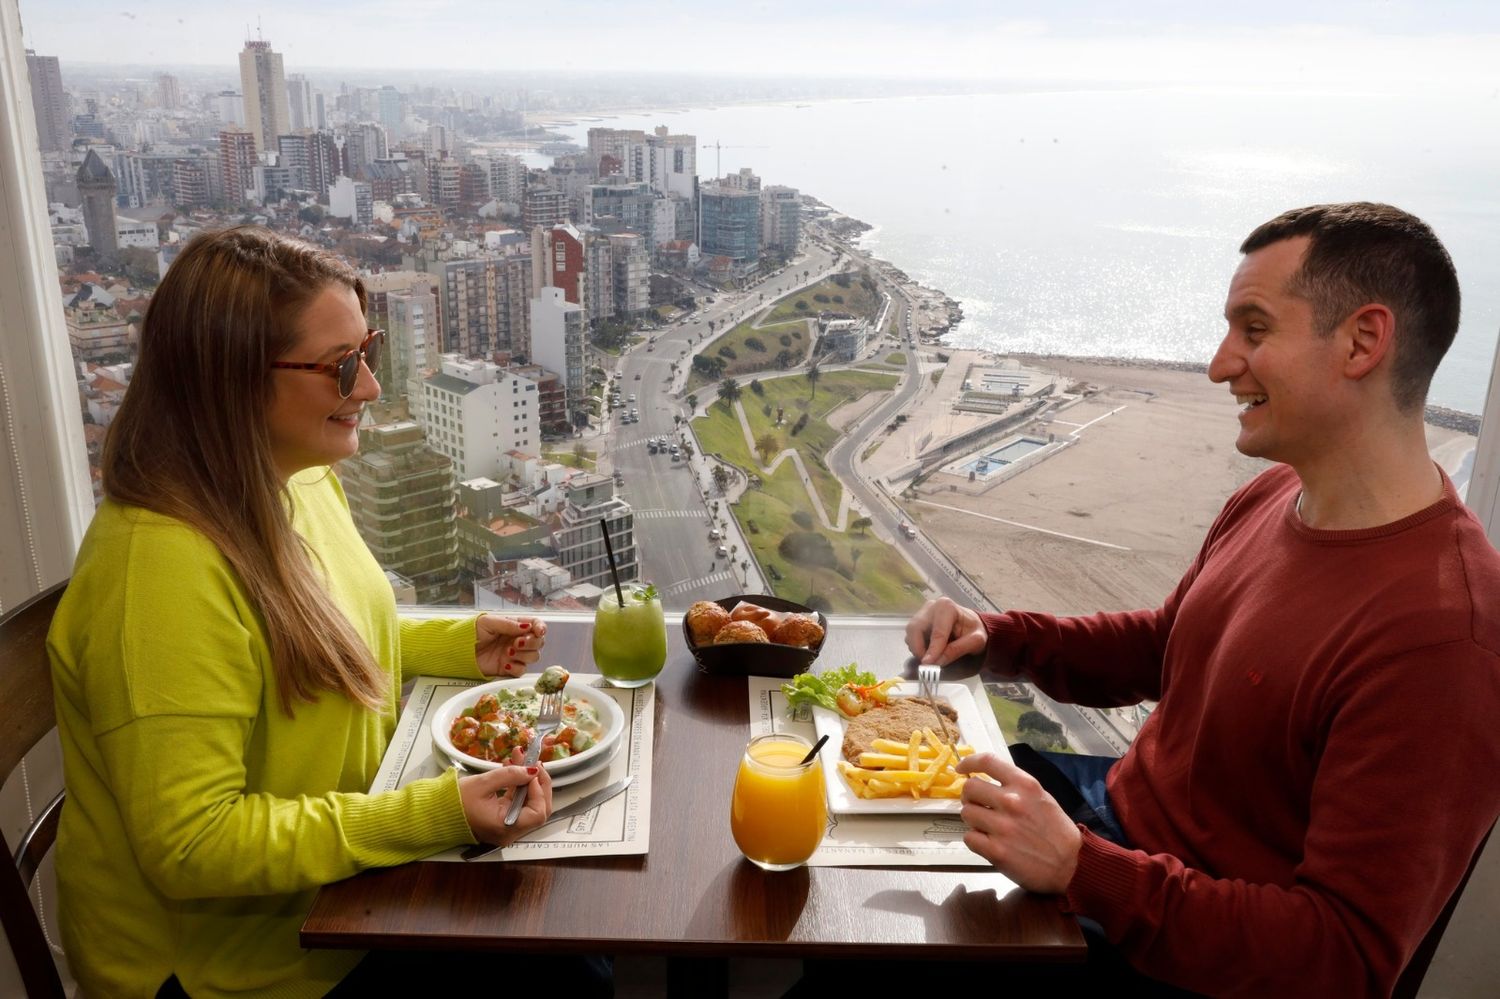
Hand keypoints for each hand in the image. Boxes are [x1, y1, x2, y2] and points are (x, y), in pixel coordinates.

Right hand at [459, 764, 553, 847]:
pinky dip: (518, 785)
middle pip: (538, 808)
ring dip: (527, 780)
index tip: (532, 770)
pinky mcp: (502, 819)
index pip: (538, 812)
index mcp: (506, 828)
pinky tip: (513, 767)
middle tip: (534, 762)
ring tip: (520, 757)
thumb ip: (510, 775)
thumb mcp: (483, 784)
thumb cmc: (455, 802)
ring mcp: (507, 827)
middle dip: (538, 783)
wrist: (436, 812)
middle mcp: (510, 832)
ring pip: (528, 803)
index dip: (539, 790)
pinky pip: (517, 802)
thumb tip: (532, 770)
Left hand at [475, 615, 546, 676]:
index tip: (538, 631)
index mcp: (515, 626)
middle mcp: (518, 640)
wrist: (459, 650)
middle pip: (538, 642)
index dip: (541, 628)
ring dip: (524, 655)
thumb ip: (508, 624)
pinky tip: (505, 663)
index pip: (536, 625)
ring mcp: (514, 655)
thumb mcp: (489, 622)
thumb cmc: (472, 632)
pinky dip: (516, 667)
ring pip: (533, 657)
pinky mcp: (508, 668)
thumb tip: (526, 627)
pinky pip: (521, 670)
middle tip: (517, 643)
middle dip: (531, 643)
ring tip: (508, 652)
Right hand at [905, 597, 986, 665]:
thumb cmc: (974, 630)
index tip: (928, 664)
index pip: (937, 632)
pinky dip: (916, 646)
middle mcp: (931, 606)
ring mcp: (922, 612)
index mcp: (947, 607)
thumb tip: (937, 662)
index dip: (933, 650)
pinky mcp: (918, 620)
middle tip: (926, 663)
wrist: (971, 624)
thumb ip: (957, 650)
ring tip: (930, 657)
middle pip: (916, 628)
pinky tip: (928, 650)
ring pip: (910, 632)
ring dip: (917, 648)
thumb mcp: (975, 641)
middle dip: (918, 648)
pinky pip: (911, 635)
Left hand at [956, 753, 1081, 893]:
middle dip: (970, 797)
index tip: (961, 768)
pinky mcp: (996, 850)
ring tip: (987, 827)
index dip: (969, 762)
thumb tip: (986, 781)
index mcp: (1025, 785)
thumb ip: (1016, 787)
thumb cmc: (1056, 830)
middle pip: (969, 788)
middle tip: (978, 806)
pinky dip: (976, 840)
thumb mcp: (1041, 797)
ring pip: (966, 813)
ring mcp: (1002, 826)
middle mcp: (1012, 801)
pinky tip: (989, 843)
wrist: (1071, 865)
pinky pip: (969, 837)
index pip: (988, 762)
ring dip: (973, 820)